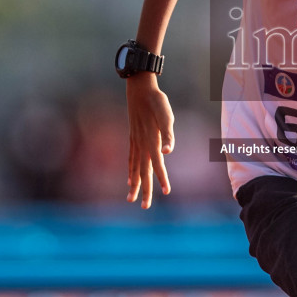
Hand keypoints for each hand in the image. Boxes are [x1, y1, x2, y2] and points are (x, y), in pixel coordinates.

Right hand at [125, 74, 173, 207]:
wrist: (140, 89)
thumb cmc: (157, 102)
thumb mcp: (167, 116)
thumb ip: (167, 135)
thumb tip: (167, 152)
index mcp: (151, 141)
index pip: (157, 165)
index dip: (162, 179)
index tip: (167, 192)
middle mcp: (141, 144)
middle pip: (142, 172)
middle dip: (144, 190)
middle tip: (144, 207)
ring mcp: (135, 142)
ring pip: (134, 167)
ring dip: (134, 183)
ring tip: (130, 197)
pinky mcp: (133, 137)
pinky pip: (130, 158)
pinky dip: (130, 170)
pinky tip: (129, 177)